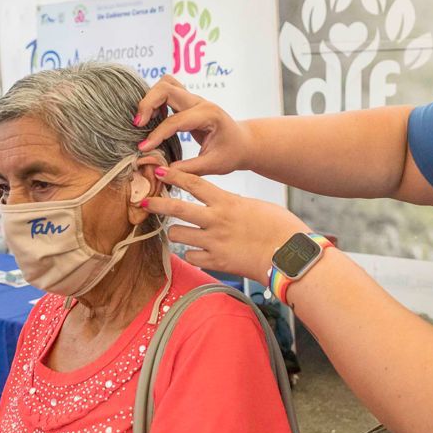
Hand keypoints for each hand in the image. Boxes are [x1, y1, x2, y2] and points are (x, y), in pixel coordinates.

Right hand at [134, 75, 255, 175]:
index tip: (143, 148)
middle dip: (147, 104)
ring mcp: (194, 99)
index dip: (157, 135)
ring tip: (144, 121)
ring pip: (165, 84)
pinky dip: (155, 100)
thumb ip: (187, 169)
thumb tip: (160, 171)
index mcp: (209, 115)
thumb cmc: (232, 154)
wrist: (244, 143)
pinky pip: (167, 91)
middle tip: (138, 126)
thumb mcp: (213, 165)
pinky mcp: (188, 102)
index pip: (175, 120)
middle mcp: (200, 102)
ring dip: (150, 98)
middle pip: (166, 88)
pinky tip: (153, 120)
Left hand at [147, 167, 309, 282]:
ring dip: (176, 232)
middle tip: (143, 202)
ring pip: (178, 234)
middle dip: (157, 204)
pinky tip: (197, 252)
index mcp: (227, 202)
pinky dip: (192, 254)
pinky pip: (192, 256)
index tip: (159, 170)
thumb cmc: (281, 228)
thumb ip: (235, 204)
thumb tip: (227, 204)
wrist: (289, 254)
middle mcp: (216, 220)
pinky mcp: (217, 262)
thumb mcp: (256, 207)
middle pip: (177, 208)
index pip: (194, 183)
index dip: (174, 176)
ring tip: (179, 232)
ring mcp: (214, 242)